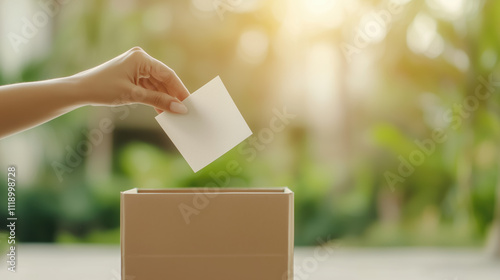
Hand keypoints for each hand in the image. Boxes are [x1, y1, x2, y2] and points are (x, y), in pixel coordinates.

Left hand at [73, 46, 188, 113]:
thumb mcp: (133, 96)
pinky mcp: (132, 74)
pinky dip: (154, 97)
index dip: (179, 89)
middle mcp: (140, 59)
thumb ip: (159, 101)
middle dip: (172, 95)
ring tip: (174, 112)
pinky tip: (161, 110)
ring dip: (164, 98)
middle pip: (163, 78)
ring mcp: (136, 66)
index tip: (189, 103)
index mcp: (141, 58)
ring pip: (157, 84)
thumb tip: (180, 108)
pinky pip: (148, 86)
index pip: (167, 74)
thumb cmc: (103, 89)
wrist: (80, 90)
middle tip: (184, 110)